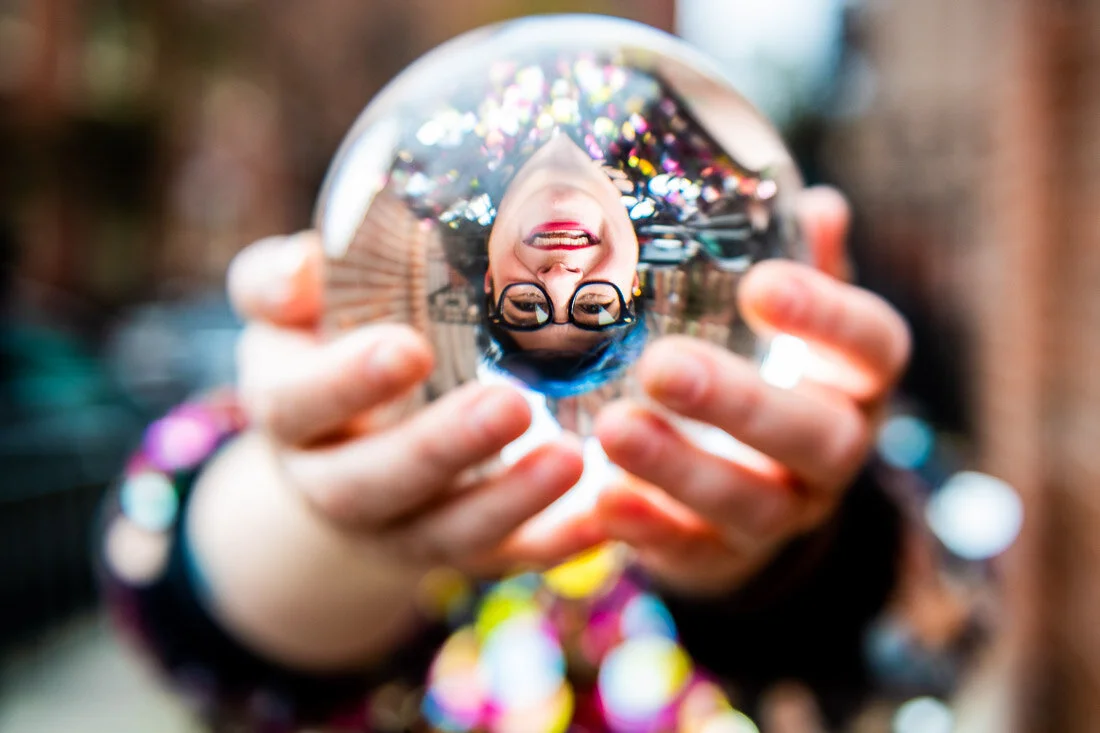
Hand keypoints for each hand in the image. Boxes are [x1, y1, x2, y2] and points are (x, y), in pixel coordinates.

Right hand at [226, 232, 599, 576]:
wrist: (344, 454)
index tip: (409, 350)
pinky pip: (505, 557)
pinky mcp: (461, 551)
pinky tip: (603, 520)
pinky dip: (554, 544)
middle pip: (374, 482)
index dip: (347, 382)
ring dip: (510, 500)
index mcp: (291, 414)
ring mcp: (399, 528)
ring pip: (447, 531)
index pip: (298, 403)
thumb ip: (282, 284)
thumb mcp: (291, 316)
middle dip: (444, 448)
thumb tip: (301, 269)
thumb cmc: (328, 354)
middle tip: (511, 405)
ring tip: (573, 459)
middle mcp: (333, 484)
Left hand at [593, 187, 910, 594]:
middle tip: (661, 368)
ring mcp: (785, 514)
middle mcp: (834, 452)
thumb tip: (819, 204)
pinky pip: (694, 551)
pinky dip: (648, 528)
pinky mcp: (726, 558)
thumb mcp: (791, 326)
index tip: (760, 285)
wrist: (756, 492)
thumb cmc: (769, 374)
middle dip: (739, 403)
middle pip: (814, 435)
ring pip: (750, 502)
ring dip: (680, 467)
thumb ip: (806, 268)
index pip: (873, 349)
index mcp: (854, 382)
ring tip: (614, 429)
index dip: (828, 320)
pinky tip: (602, 500)